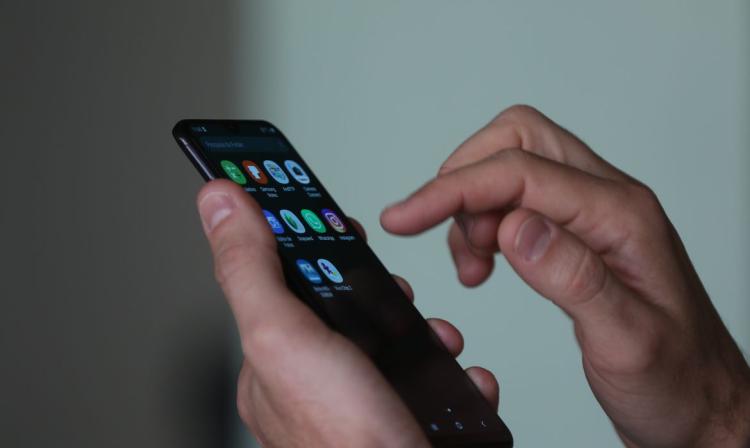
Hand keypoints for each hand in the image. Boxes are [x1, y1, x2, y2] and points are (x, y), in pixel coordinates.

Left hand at [196, 180, 500, 447]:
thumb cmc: (343, 442)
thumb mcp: (284, 336)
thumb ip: (251, 268)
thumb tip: (218, 200)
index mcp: (274, 361)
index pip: (281, 281)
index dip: (308, 243)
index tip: (334, 218)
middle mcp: (312, 383)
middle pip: (343, 308)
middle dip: (380, 289)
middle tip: (396, 288)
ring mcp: (359, 403)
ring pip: (391, 342)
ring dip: (423, 329)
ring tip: (436, 336)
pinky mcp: (401, 421)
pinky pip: (427, 380)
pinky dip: (447, 371)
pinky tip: (458, 375)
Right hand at [381, 105, 749, 446]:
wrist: (702, 406)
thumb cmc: (677, 382)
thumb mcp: (628, 342)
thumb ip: (573, 278)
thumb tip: (515, 226)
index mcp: (622, 218)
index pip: (521, 173)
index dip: (454, 189)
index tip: (404, 218)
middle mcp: (609, 202)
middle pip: (520, 140)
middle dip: (463, 178)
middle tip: (433, 230)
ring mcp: (594, 215)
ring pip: (515, 165)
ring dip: (472, 204)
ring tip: (471, 265)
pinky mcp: (578, 234)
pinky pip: (519, 200)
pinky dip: (485, 222)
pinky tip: (484, 264)